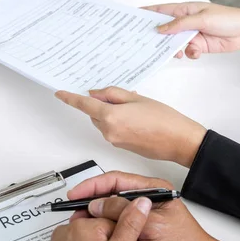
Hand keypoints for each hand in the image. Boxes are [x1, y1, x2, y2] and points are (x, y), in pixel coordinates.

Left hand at [56, 87, 206, 167]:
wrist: (179, 142)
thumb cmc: (164, 119)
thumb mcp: (137, 99)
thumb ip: (113, 94)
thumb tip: (95, 94)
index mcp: (110, 117)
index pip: (84, 105)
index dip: (70, 98)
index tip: (60, 93)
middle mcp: (108, 131)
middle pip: (95, 113)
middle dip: (104, 104)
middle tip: (125, 98)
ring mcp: (114, 140)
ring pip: (104, 122)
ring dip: (113, 113)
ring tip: (137, 109)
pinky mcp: (120, 146)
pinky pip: (112, 130)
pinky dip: (119, 122)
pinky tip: (138, 119)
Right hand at [68, 171, 224, 240]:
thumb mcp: (153, 226)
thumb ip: (124, 212)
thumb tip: (98, 204)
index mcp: (151, 189)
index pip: (115, 180)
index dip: (92, 186)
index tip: (76, 194)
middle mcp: (144, 201)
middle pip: (110, 198)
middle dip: (93, 208)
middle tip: (77, 216)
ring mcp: (140, 219)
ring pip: (111, 218)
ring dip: (104, 228)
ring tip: (93, 235)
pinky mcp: (137, 234)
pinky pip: (117, 233)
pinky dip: (112, 240)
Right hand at [144, 2, 239, 63]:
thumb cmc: (228, 19)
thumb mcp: (202, 19)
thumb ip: (179, 25)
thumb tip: (160, 29)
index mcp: (184, 10)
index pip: (161, 10)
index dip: (147, 13)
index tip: (133, 16)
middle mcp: (185, 22)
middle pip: (164, 29)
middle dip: (156, 36)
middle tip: (145, 43)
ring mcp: (190, 34)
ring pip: (172, 43)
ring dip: (173, 49)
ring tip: (176, 52)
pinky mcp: (196, 46)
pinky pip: (185, 51)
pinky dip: (188, 54)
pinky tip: (195, 52)